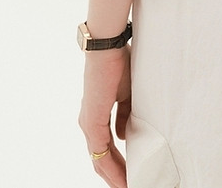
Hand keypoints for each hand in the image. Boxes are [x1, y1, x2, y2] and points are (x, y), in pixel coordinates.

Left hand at [79, 47, 130, 187]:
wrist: (107, 48)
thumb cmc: (118, 64)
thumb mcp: (126, 93)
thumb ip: (124, 115)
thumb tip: (123, 135)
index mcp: (96, 114)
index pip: (106, 147)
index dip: (118, 163)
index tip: (132, 174)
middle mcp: (89, 123)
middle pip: (101, 159)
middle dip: (116, 175)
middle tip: (131, 185)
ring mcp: (89, 124)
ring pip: (99, 160)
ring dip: (114, 176)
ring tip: (128, 187)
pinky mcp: (91, 123)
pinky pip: (100, 154)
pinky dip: (112, 169)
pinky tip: (123, 179)